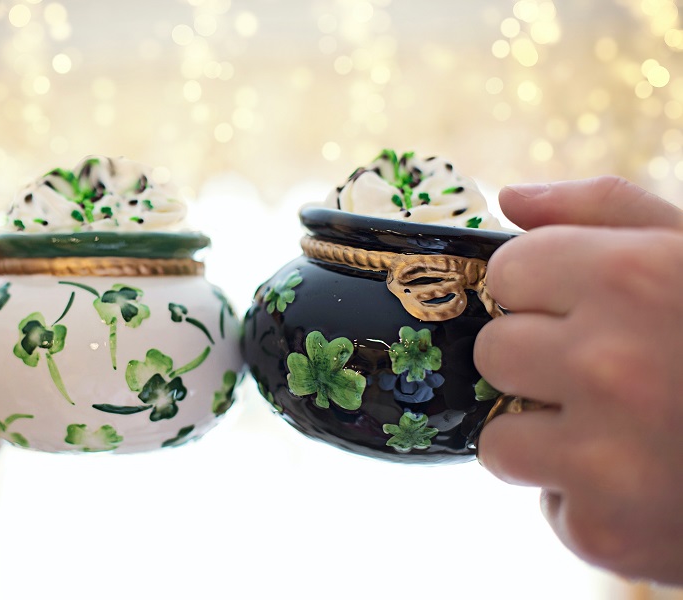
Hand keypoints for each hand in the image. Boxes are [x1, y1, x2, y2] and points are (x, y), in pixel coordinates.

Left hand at [474, 176, 682, 584]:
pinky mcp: (606, 531)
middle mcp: (608, 364)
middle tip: (608, 376)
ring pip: (500, 438)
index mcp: (631, 278)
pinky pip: (550, 506)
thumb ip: (604, 211)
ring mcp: (605, 456)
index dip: (544, 291)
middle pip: (495, 351)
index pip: (508, 271)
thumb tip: (509, 198)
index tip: (581, 307)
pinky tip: (654, 488)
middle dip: (541, 362)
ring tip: (624, 437)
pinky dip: (591, 502)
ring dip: (550, 440)